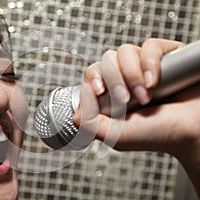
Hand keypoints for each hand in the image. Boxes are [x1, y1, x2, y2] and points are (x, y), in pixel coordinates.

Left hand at [73, 38, 199, 194]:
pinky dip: (150, 62)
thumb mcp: (116, 135)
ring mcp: (144, 66)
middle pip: (106, 60)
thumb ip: (90, 124)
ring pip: (124, 51)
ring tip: (146, 95)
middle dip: (114, 79)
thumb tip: (76, 107)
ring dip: (132, 74)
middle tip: (127, 99)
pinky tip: (155, 81)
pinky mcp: (164, 57)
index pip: (92, 74)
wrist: (193, 131)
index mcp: (112, 94)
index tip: (100, 92)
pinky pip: (149, 46)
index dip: (93, 78)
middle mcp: (126, 78)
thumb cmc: (158, 134)